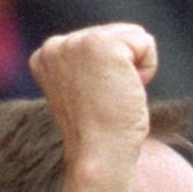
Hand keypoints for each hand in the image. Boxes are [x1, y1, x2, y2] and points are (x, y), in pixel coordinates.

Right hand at [30, 23, 156, 170]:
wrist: (99, 155)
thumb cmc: (99, 134)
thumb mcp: (84, 92)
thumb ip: (89, 66)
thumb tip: (121, 46)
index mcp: (45, 57)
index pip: (98, 42)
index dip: (108, 74)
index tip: (93, 101)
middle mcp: (55, 45)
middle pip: (117, 35)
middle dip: (123, 69)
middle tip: (106, 101)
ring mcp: (76, 42)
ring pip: (133, 37)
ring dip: (134, 70)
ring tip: (114, 96)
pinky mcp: (101, 43)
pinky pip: (145, 44)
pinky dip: (147, 70)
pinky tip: (125, 92)